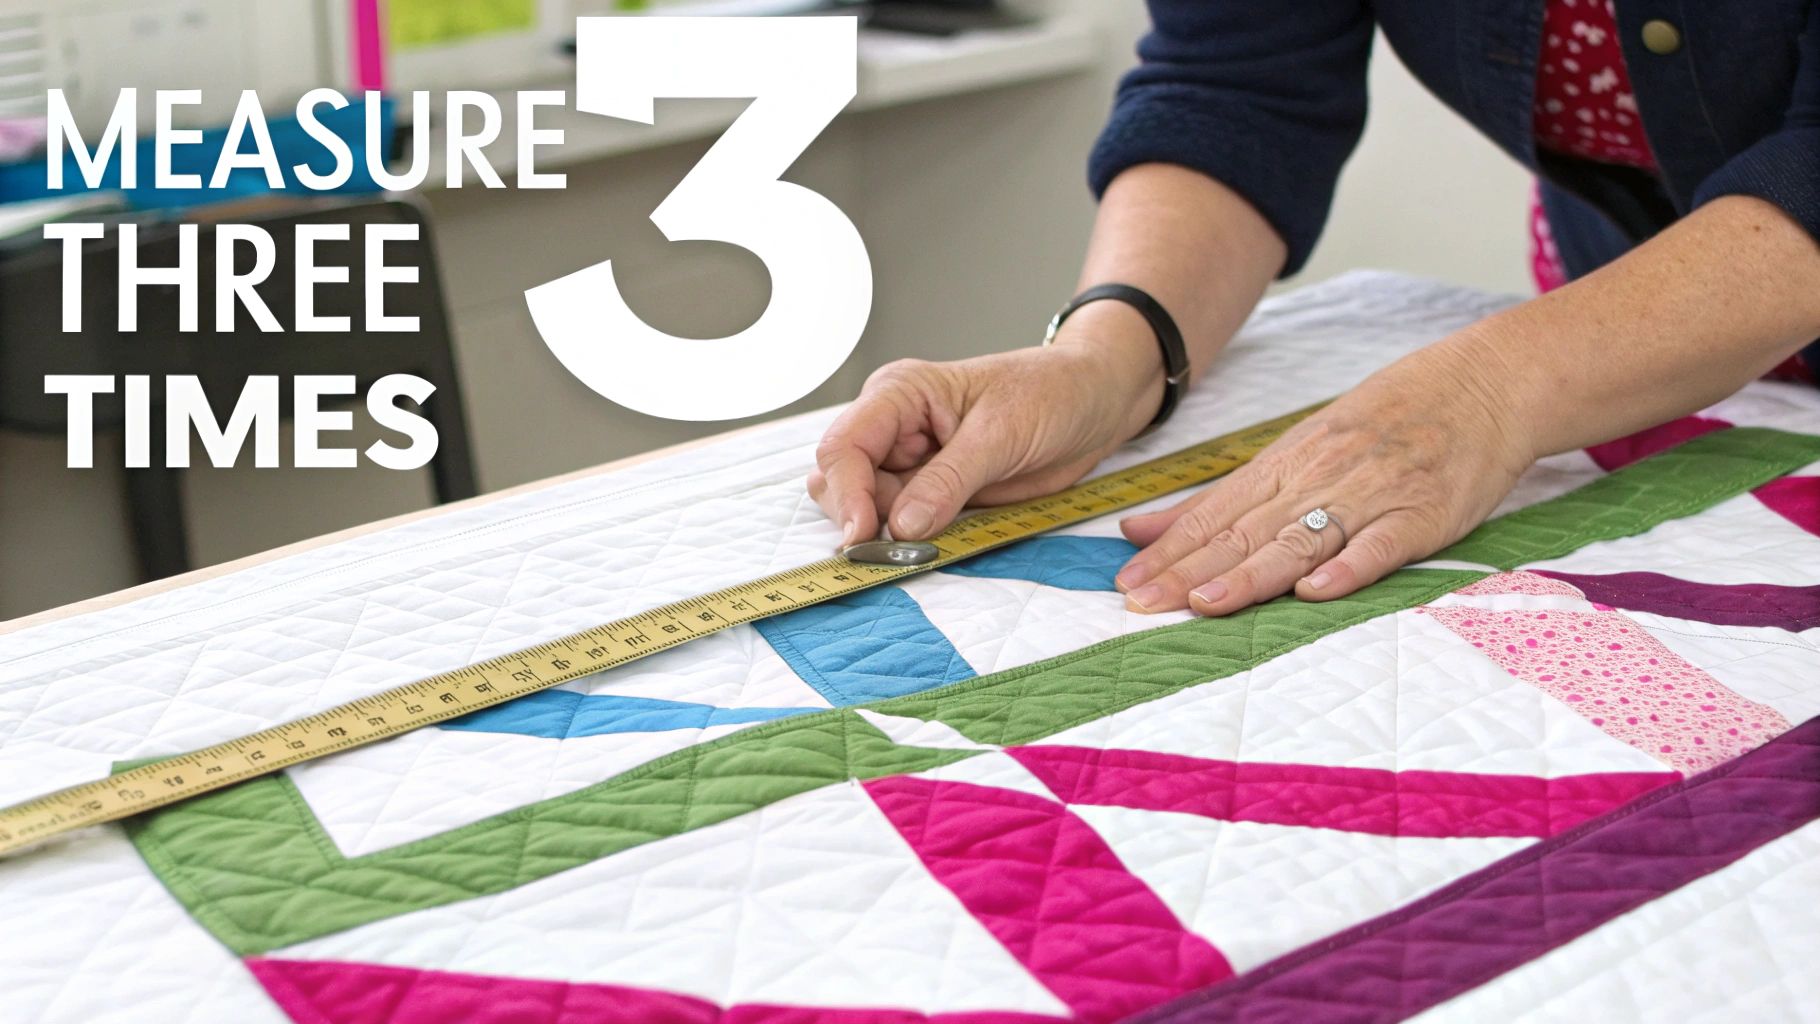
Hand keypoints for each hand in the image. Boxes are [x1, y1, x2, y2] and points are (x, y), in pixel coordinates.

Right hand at [810, 302, 1164, 544]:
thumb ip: (949, 480)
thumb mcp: (1001, 433)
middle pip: (841, 481)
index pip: (845, 446)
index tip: (863, 536)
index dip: (846, 493)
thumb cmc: (1052, 394)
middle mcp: (893, 427)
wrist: (1094, 404)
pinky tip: (934, 543)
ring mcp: (910, 462)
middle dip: (861, 517)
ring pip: (864, 508)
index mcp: (900, 394)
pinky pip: (900, 523)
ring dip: (883, 534)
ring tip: (926, 542)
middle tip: (901, 547)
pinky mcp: (931, 492)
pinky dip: (907, 541)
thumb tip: (901, 526)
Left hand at [1115, 336, 1534, 615]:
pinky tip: (1316, 592)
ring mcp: (1370, 496)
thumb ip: (1221, 499)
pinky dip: (1348, 568)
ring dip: (1252, 574)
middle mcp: (1318, 478)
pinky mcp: (1420, 516)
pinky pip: (1380, 545)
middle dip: (1189, 570)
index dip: (1169, 552)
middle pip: (1245, 532)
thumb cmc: (1383, 423)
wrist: (1481, 387)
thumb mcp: (1297, 448)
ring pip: (1300, 540)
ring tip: (1206, 602)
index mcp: (1285, 464)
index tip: (1126, 584)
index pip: (1214, 514)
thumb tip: (1140, 530)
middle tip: (1142, 604)